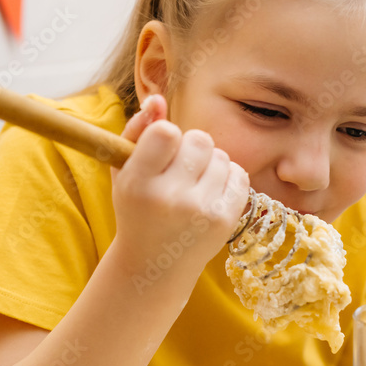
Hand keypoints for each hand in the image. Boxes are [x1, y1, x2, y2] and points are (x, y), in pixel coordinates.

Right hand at [111, 95, 249, 278]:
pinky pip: (240, 174)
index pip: (166, 132)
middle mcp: (170, 198)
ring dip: (210, 164)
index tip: (160, 151)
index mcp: (138, 184)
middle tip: (179, 169)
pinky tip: (210, 193)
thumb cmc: (138, 210)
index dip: (166, 135)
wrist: (155, 265)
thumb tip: (158, 100)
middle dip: (191, 148)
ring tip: (193, 185)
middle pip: (199, 138)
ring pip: (221, 156)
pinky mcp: (225, 220)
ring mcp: (201, 210)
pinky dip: (228, 179)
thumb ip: (136, 131)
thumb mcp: (125, 173)